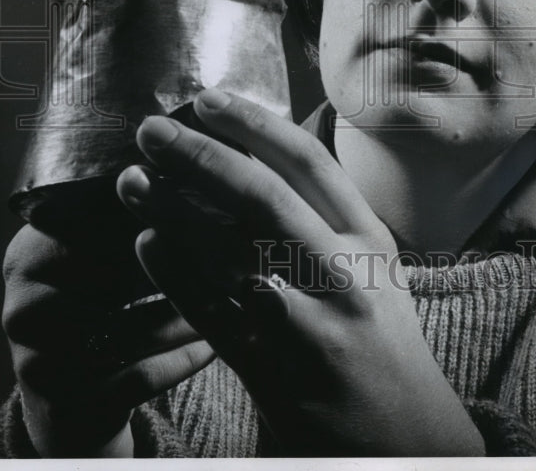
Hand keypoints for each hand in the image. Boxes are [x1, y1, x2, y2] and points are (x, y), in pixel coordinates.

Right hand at [2, 224, 214, 455]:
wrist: (76, 402)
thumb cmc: (105, 312)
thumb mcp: (109, 264)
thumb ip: (138, 222)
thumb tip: (200, 178)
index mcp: (30, 252)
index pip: (99, 224)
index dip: (161, 218)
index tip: (214, 212)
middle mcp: (23, 302)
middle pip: (115, 276)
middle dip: (182, 266)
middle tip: (234, 257)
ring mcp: (36, 357)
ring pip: (133, 330)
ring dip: (189, 317)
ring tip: (232, 303)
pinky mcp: (62, 403)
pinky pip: (138, 375)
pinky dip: (182, 359)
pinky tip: (213, 346)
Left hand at [116, 90, 485, 455]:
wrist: (403, 435)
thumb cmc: (376, 334)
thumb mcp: (373, 264)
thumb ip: (328, 213)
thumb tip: (263, 148)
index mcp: (368, 237)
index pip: (309, 163)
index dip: (254, 124)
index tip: (208, 100)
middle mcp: (343, 272)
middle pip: (264, 197)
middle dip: (202, 156)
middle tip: (151, 130)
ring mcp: (310, 324)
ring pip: (231, 252)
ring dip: (174, 210)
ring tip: (132, 181)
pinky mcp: (275, 371)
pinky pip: (214, 313)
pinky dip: (176, 274)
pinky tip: (147, 242)